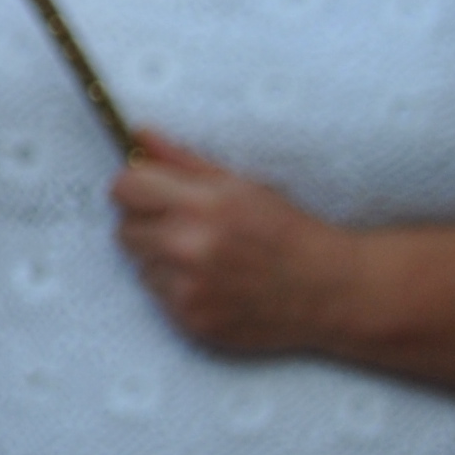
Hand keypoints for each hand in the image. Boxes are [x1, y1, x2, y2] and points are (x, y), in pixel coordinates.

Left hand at [111, 131, 353, 356]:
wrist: (331, 290)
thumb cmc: (286, 231)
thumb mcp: (240, 184)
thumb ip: (182, 160)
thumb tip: (137, 133)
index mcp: (203, 204)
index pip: (124, 188)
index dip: (136, 189)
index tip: (151, 194)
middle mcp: (190, 247)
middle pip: (124, 229)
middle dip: (148, 226)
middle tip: (185, 229)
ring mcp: (190, 288)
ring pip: (139, 266)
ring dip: (161, 262)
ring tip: (205, 259)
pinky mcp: (193, 320)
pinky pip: (158, 297)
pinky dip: (177, 291)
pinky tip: (213, 285)